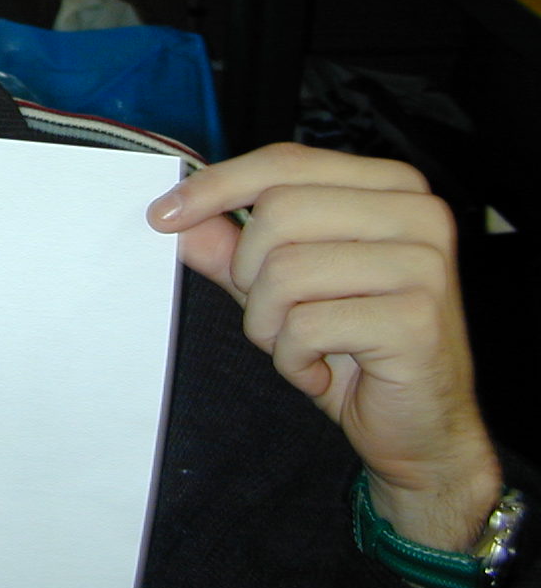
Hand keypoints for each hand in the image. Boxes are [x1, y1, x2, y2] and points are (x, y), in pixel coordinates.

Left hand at [147, 142, 500, 550]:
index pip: (284, 162)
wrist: (419, 426)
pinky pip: (307, 325)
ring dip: (268, 324)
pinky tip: (321, 372)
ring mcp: (424, 264)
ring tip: (299, 346)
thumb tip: (176, 218)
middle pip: (279, 212)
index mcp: (390, 187)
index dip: (216, 186)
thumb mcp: (280, 288)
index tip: (162, 216)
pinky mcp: (417, 319)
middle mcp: (418, 213)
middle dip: (249, 273)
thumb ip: (232, 247)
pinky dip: (292, 359)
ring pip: (286, 270)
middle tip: (270, 314)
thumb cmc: (351, 347)